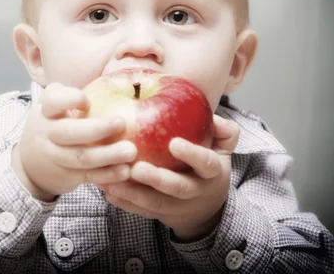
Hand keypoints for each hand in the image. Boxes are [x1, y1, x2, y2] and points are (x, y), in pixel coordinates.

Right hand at [12, 82, 137, 200]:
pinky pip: (88, 176)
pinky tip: (126, 170)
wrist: (30, 164)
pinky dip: (108, 174)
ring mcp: (55, 157)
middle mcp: (47, 133)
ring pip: (81, 157)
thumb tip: (115, 80)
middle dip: (97, 129)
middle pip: (69, 132)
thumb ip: (72, 96)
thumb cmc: (53, 125)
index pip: (52, 101)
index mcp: (46, 111)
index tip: (86, 101)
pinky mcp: (66, 176)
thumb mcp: (53, 107)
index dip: (69, 100)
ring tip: (131, 151)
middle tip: (122, 122)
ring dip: (107, 155)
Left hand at [98, 115, 238, 240]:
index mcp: (213, 172)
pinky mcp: (160, 214)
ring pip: (156, 203)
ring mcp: (177, 206)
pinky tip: (108, 192)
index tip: (174, 143)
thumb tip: (215, 119)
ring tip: (113, 182)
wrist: (206, 207)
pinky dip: (125, 203)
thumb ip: (225, 131)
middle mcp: (196, 191)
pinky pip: (142, 211)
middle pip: (178, 188)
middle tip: (137, 169)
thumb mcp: (222, 149)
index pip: (206, 163)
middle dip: (157, 179)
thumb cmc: (208, 166)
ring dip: (134, 194)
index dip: (192, 155)